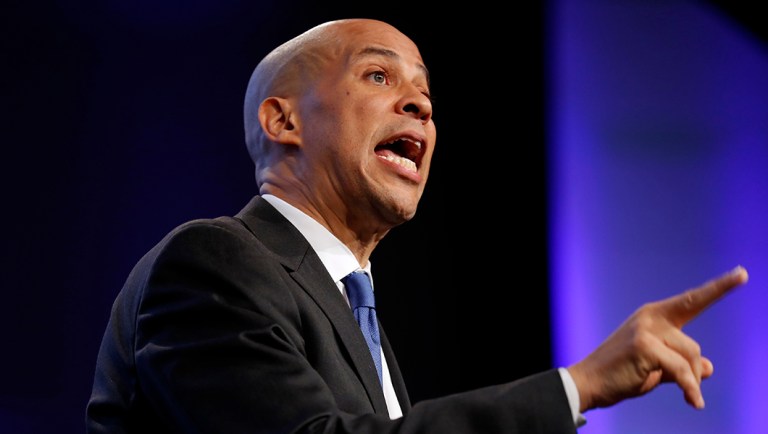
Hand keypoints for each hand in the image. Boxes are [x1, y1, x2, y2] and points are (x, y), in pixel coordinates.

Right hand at [567, 266, 748, 411]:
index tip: (743, 274)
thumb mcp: (657, 367)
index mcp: (654, 315)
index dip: (719, 288)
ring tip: (683, 395)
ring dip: (689, 382)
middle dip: (692, 372)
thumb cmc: (621, 374)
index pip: (692, 300)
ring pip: (689, 358)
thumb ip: (681, 363)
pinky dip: (689, 389)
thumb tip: (709, 367)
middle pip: (692, 346)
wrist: (589, 382)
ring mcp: (646, 329)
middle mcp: (651, 316)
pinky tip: (692, 402)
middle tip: (689, 391)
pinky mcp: (644, 345)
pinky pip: (681, 370)